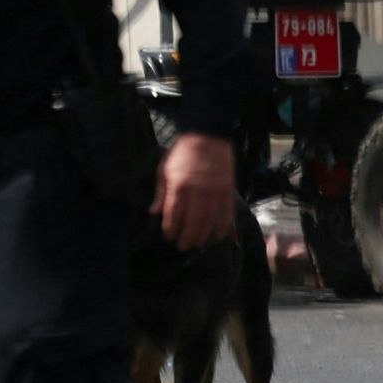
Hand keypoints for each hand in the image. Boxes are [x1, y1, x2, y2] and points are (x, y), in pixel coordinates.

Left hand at [155, 132, 236, 251]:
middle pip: (193, 222)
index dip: (171, 230)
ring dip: (205, 236)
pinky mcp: (228, 190)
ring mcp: (215, 192)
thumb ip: (161, 193)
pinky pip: (227, 213)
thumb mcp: (164, 170)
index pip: (174, 215)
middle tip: (183, 246)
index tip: (169, 237)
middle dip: (188, 237)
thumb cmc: (182, 153)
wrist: (207, 136)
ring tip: (199, 244)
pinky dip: (224, 227)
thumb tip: (154, 213)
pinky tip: (220, 236)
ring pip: (211, 221)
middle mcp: (198, 192)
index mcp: (179, 187)